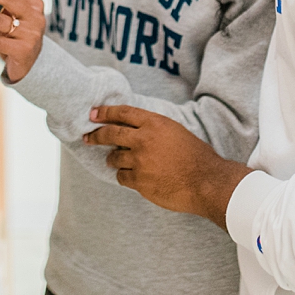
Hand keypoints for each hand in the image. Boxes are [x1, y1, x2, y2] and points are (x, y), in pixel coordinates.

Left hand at [83, 105, 251, 228]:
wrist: (206, 182)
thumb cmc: (196, 157)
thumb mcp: (176, 131)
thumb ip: (154, 129)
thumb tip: (133, 130)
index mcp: (155, 123)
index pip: (123, 112)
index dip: (105, 112)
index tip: (93, 114)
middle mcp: (144, 140)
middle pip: (111, 133)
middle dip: (96, 135)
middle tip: (88, 137)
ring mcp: (140, 161)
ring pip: (114, 157)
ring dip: (113, 159)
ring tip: (117, 160)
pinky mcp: (139, 181)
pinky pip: (121, 176)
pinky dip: (124, 176)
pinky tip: (133, 177)